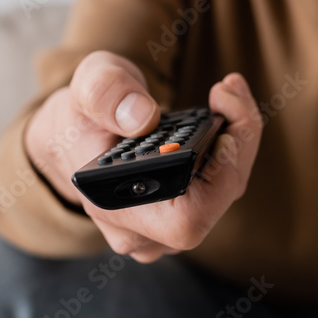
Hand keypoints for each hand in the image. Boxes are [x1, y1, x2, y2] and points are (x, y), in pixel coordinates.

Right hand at [24, 51, 263, 260]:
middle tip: (227, 92)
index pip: (187, 217)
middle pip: (218, 200)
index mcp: (114, 208)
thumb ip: (105, 95)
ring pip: (227, 190)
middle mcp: (145, 230)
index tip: (224, 134)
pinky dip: (234, 142)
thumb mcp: (87, 86)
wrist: (78, 135)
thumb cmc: (82, 115)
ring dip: (240, 138)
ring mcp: (167, 226)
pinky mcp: (187, 210)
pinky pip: (225, 182)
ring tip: (228, 91)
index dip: (218, 181)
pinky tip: (227, 104)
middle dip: (237, 143)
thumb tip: (142, 118)